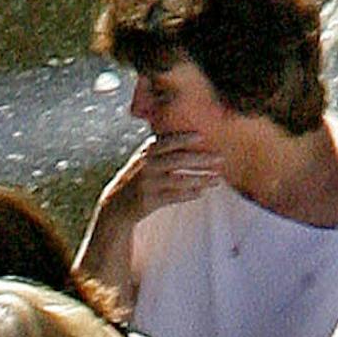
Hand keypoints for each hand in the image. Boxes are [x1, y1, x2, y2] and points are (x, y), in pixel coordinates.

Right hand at [99, 133, 222, 223]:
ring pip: (179, 180)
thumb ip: (162, 146)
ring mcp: (147, 184)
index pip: (167, 142)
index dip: (184, 138)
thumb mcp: (144, 158)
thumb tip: (192, 133)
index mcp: (145, 152)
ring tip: (217, 180)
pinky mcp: (149, 201)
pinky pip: (174, 196)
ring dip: (201, 179)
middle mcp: (146, 166)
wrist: (116, 203)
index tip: (202, 136)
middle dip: (201, 159)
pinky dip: (189, 194)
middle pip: (178, 160)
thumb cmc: (138, 176)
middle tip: (221, 158)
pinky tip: (202, 192)